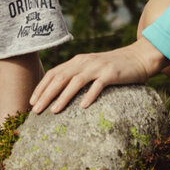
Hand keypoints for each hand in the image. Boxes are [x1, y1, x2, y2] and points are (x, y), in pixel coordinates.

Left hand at [29, 38, 167, 113]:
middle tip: (36, 110)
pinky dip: (90, 95)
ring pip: (75, 81)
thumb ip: (78, 76)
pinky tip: (83, 107)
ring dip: (63, 96)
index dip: (41, 86)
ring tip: (54, 111)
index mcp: (77, 61)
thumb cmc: (112, 68)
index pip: (53, 73)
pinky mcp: (111, 73)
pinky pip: (98, 85)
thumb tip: (60, 94)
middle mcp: (84, 62)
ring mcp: (97, 67)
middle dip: (46, 94)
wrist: (137, 58)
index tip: (31, 101)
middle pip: (60, 77)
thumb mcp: (91, 69)